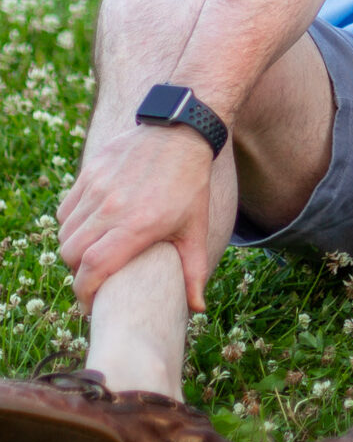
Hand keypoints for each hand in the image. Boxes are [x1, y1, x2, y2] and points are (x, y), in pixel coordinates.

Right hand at [58, 126, 216, 312]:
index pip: (93, 267)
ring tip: (92, 252)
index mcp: (138, 225)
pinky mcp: (91, 170)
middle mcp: (113, 206)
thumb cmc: (191, 183)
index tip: (90, 303)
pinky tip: (90, 226)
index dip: (84, 292)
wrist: (183, 132)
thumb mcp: (196, 228)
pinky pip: (66, 208)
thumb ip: (195, 270)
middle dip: (78, 273)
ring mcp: (98, 186)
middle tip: (94, 277)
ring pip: (66, 232)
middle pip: (72, 253)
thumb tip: (197, 308)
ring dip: (74, 248)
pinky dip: (71, 223)